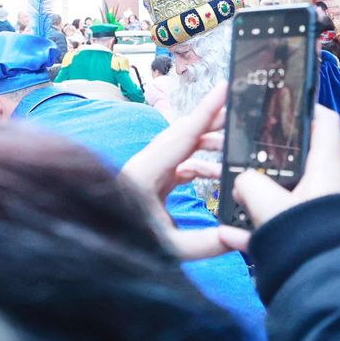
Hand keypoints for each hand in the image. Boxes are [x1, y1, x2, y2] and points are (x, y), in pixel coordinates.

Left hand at [119, 84, 250, 257]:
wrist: (99, 252)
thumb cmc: (127, 247)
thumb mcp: (169, 248)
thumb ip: (205, 243)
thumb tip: (237, 236)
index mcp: (145, 174)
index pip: (183, 135)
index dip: (206, 111)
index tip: (224, 88)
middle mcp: (144, 165)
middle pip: (184, 133)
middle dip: (212, 120)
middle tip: (240, 109)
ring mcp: (146, 170)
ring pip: (182, 146)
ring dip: (208, 143)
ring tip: (235, 146)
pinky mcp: (150, 180)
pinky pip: (180, 163)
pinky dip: (200, 164)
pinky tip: (218, 173)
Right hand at [232, 104, 339, 226]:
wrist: (321, 282)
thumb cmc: (305, 238)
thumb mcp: (265, 202)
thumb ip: (248, 182)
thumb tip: (243, 184)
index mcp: (327, 168)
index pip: (326, 122)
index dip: (307, 108)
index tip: (284, 106)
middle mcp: (329, 185)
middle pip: (301, 158)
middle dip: (272, 156)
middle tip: (249, 154)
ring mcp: (320, 209)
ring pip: (287, 192)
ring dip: (261, 194)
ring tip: (237, 195)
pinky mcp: (310, 233)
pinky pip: (281, 221)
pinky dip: (258, 225)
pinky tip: (231, 233)